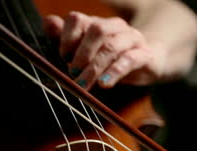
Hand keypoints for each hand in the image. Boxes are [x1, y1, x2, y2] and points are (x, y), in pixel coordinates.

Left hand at [44, 11, 165, 89]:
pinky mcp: (145, 55)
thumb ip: (67, 38)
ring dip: (94, 67)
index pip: (78, 20)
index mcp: (97, 24)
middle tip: (72, 73)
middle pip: (97, 30)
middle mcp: (115, 27)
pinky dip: (114, 72)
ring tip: (84, 84)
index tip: (63, 57)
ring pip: (112, 46)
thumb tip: (47, 21)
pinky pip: (130, 59)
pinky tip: (104, 83)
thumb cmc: (113, 58)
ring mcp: (132, 39)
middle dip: (81, 53)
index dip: (67, 38)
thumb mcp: (88, 51)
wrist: (149, 63)